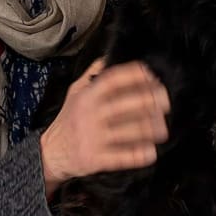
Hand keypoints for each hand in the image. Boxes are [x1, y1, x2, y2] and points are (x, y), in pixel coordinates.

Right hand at [39, 59, 168, 190]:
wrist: (50, 153)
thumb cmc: (68, 121)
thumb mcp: (74, 93)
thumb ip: (92, 76)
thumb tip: (108, 57)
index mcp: (87, 96)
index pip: (112, 80)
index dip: (134, 75)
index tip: (151, 75)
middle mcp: (90, 115)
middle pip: (126, 104)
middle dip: (150, 101)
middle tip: (166, 101)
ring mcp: (93, 137)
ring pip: (129, 130)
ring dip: (150, 128)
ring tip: (162, 128)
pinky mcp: (96, 158)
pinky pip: (123, 156)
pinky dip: (140, 154)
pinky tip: (151, 152)